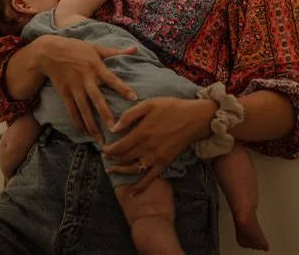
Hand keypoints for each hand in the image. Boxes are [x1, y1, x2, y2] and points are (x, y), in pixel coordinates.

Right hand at [37, 36, 137, 143]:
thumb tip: (135, 49)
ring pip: (83, 109)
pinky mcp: (64, 93)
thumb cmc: (76, 48)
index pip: (112, 79)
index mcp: (96, 66)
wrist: (49, 51)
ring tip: (99, 139)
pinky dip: (77, 122)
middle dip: (105, 113)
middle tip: (114, 127)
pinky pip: (72, 110)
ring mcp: (74, 87)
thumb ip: (116, 51)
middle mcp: (85, 78)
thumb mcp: (96, 47)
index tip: (134, 98)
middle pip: (96, 98)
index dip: (123, 88)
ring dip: (91, 124)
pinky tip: (84, 132)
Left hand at [101, 97, 216, 194]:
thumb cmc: (172, 108)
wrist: (195, 118)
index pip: (119, 146)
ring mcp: (156, 157)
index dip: (108, 150)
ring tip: (111, 171)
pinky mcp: (164, 163)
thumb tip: (114, 128)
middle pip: (124, 158)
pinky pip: (150, 178)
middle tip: (105, 158)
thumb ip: (130, 115)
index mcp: (141, 132)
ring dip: (120, 172)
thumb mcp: (149, 104)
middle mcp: (147, 147)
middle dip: (112, 159)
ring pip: (133, 169)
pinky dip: (139, 187)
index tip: (103, 149)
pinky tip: (131, 194)